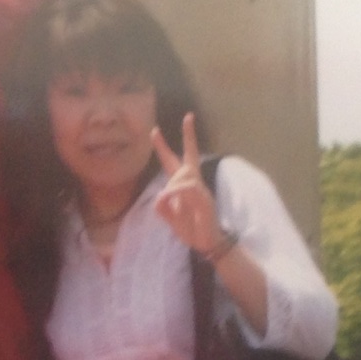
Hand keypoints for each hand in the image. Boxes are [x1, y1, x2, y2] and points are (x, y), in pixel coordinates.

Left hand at [150, 113, 223, 253]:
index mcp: (181, 186)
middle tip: (189, 117)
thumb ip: (161, 205)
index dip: (162, 147)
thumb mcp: (168, 216)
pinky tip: (172, 197)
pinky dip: (176, 191)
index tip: (154, 131)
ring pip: (183, 175)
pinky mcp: (205, 198)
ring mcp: (201, 189)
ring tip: (169, 200)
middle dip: (189, 136)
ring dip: (172, 186)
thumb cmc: (189, 228)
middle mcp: (193, 183)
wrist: (206, 242)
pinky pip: (188, 188)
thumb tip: (161, 194)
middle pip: (189, 156)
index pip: (171, 162)